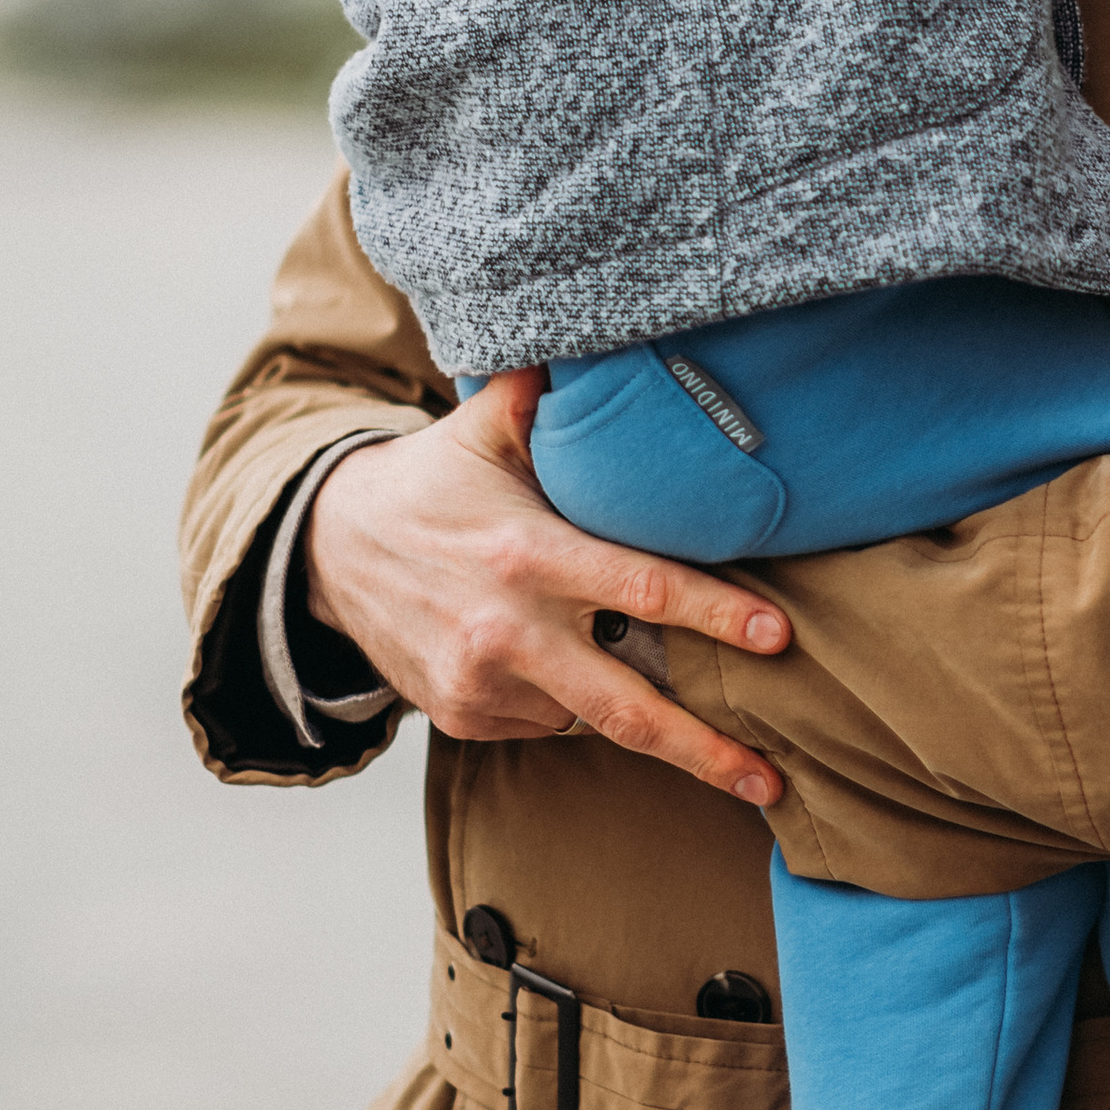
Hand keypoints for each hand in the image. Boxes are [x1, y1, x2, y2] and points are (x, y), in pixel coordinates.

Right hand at [303, 371, 790, 805]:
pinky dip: (573, 701)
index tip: (780, 637)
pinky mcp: (464, 717)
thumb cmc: (433, 483)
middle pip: (628, 708)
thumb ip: (546, 395)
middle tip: (774, 781)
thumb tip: (616, 329)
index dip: (718, 616)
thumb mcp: (484, 428)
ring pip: (591, 714)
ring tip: (679, 699)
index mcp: (529, 556)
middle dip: (706, 749)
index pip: (645, 591)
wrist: (328, 550)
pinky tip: (565, 661)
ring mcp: (482, 684)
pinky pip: (548, 722)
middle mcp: (506, 632)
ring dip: (633, 704)